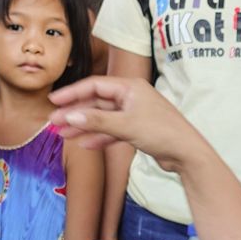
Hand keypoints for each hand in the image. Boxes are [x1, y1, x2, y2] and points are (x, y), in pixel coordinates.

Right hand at [49, 76, 205, 172]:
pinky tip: (85, 145)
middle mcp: (131, 97)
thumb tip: (70, 116)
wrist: (187, 153)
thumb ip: (96, 121)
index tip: (54, 101)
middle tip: (54, 122)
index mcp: (130, 87)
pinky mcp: (137, 130)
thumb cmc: (162, 132)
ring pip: (102, 118)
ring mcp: (134, 114)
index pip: (94, 86)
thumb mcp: (125, 125)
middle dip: (75, 112)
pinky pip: (112, 131)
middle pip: (96, 102)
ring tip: (63, 135)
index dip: (72, 93)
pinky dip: (99, 137)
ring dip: (83, 127)